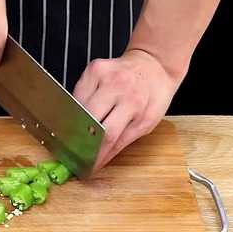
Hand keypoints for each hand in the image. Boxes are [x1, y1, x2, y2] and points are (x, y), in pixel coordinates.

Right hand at [73, 49, 182, 171]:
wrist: (155, 64)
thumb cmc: (153, 95)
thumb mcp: (146, 122)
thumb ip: (123, 139)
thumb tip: (100, 159)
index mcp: (136, 104)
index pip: (109, 136)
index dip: (96, 154)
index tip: (89, 167)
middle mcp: (119, 87)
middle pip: (89, 121)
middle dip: (83, 141)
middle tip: (80, 154)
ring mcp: (104, 75)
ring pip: (79, 108)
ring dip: (78, 125)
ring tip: (79, 135)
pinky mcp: (93, 68)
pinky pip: (77, 93)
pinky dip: (78, 107)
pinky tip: (84, 112)